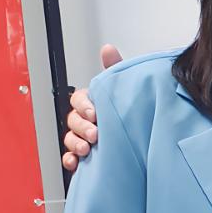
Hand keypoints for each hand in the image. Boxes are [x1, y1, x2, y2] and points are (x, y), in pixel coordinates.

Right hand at [62, 44, 122, 171]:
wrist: (142, 144)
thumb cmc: (128, 112)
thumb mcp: (123, 90)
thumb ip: (114, 70)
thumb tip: (108, 49)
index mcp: (92, 103)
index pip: (78, 99)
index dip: (84, 106)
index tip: (94, 113)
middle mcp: (85, 120)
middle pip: (72, 120)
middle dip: (82, 127)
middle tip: (95, 134)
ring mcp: (83, 138)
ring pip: (70, 138)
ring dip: (75, 143)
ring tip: (87, 149)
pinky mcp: (84, 157)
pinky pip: (69, 158)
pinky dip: (70, 160)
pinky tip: (76, 163)